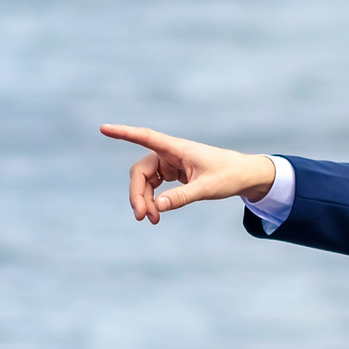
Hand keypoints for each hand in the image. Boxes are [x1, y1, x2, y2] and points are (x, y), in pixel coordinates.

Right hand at [99, 125, 275, 223]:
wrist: (243, 175)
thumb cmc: (228, 176)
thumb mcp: (207, 188)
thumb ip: (183, 197)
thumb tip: (158, 207)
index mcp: (177, 148)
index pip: (145, 137)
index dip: (124, 133)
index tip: (104, 129)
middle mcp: (169, 153)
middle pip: (140, 171)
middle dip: (137, 194)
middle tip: (142, 217)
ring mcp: (169, 163)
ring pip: (145, 181)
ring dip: (144, 200)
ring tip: (151, 220)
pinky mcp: (172, 173)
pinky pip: (153, 186)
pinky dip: (153, 200)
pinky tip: (157, 214)